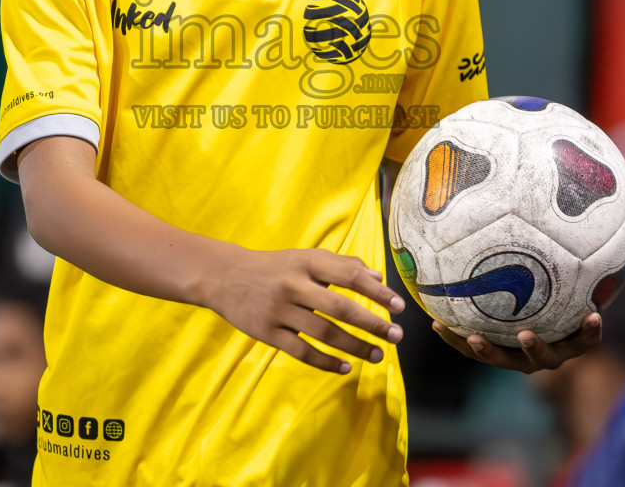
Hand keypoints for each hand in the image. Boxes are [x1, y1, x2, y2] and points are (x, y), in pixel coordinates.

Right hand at [201, 247, 405, 373]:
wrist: (225, 276)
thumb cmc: (274, 267)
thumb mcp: (304, 257)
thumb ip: (340, 264)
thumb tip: (377, 276)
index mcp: (306, 262)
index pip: (349, 276)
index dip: (377, 291)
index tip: (399, 306)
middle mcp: (294, 285)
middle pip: (340, 307)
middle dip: (372, 323)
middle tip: (396, 336)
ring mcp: (280, 310)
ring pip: (324, 333)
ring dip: (354, 346)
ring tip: (377, 355)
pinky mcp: (267, 332)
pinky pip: (302, 351)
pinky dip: (326, 362)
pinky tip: (345, 367)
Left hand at [432, 254, 624, 372]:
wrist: (544, 331)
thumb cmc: (568, 304)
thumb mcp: (585, 290)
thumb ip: (604, 276)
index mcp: (572, 339)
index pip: (588, 338)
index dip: (592, 330)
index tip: (594, 315)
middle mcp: (547, 353)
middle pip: (542, 359)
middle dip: (535, 349)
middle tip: (527, 334)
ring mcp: (518, 358)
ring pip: (503, 359)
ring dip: (486, 350)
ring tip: (470, 337)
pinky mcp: (494, 352)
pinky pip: (472, 346)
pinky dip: (455, 336)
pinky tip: (434, 320)